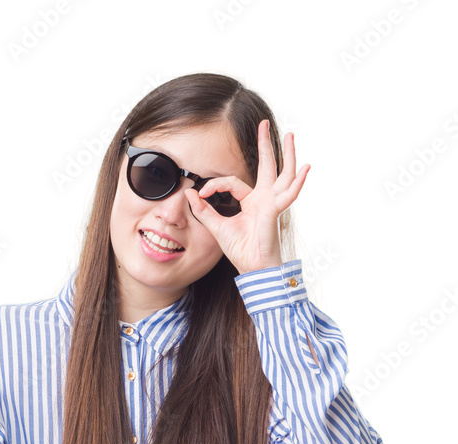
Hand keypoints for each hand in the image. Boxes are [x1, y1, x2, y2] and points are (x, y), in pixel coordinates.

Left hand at [184, 119, 309, 274]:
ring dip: (288, 154)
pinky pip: (288, 195)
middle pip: (268, 166)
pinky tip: (305, 168)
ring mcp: (272, 204)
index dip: (214, 185)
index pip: (232, 183)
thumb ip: (204, 210)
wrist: (253, 269)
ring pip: (283, 174)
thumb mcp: (217, 227)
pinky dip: (297, 182)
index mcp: (251, 202)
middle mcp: (264, 199)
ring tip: (291, 135)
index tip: (199, 193)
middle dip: (266, 144)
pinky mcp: (275, 211)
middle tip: (265, 123)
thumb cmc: (241, 250)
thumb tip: (189, 193)